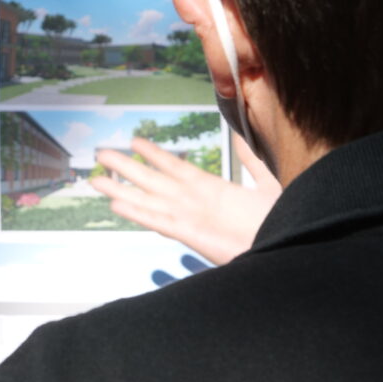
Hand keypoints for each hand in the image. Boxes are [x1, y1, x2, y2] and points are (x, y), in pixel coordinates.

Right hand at [90, 136, 280, 264]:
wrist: (286, 246)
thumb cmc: (280, 220)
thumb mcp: (269, 182)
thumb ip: (252, 160)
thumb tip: (243, 135)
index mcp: (210, 189)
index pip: (175, 167)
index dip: (154, 154)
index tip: (134, 141)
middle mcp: (193, 202)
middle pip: (152, 181)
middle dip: (126, 169)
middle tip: (101, 154)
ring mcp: (189, 218)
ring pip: (147, 201)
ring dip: (121, 191)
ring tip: (96, 181)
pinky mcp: (190, 235)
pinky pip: (158, 221)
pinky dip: (137, 213)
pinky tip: (117, 204)